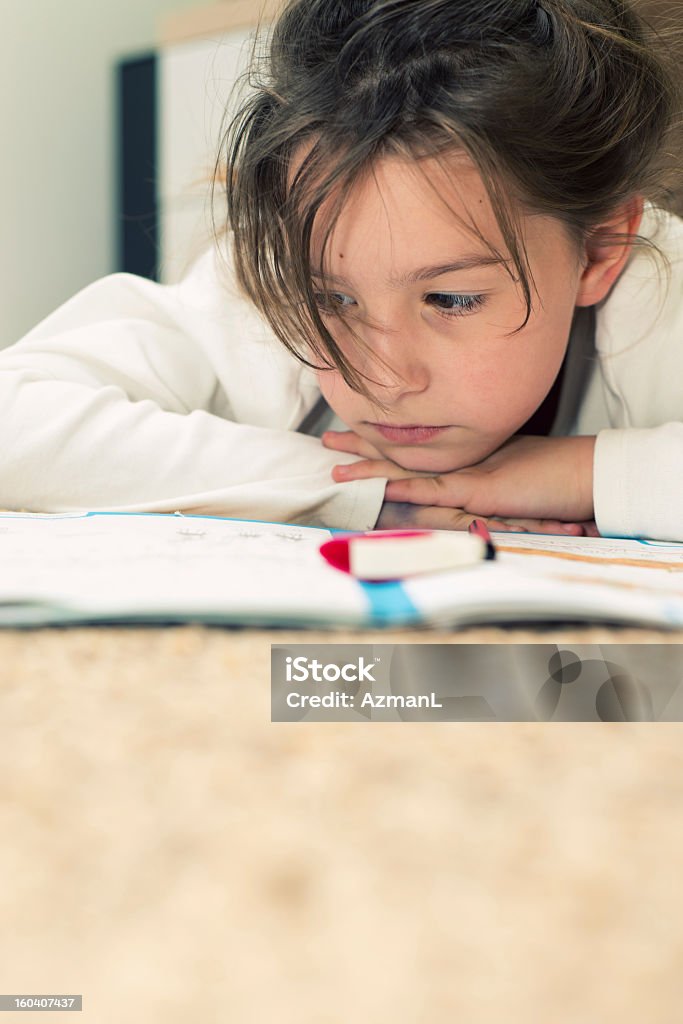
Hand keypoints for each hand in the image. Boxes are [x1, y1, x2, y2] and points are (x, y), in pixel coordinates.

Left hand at [323, 430, 598, 535]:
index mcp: (465, 457)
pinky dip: (407, 487)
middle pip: (402, 451)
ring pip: (410, 468)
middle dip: (362, 445)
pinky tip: (380, 483)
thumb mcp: (513, 479)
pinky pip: (437, 490)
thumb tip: (464, 494)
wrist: (589, 475)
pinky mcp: (481, 491)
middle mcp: (461, 461)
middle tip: (327, 437)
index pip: (414, 448)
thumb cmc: (557, 479)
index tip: (353, 432)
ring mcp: (469, 474)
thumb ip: (485, 484)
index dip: (382, 441)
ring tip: (335, 464)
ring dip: (371, 466)